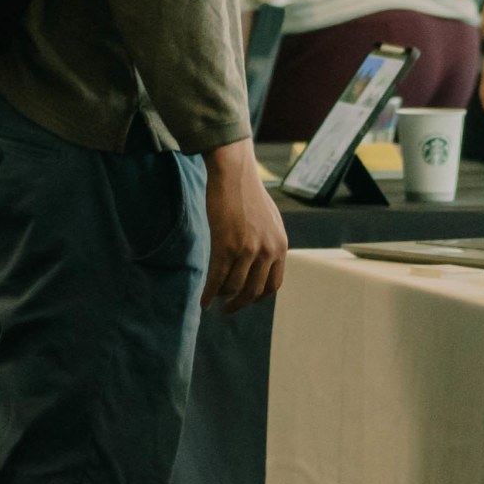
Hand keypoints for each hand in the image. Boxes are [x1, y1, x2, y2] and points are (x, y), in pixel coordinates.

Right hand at [202, 141, 286, 313]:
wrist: (234, 173)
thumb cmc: (248, 193)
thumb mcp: (270, 220)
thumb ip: (270, 242)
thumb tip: (262, 261)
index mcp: (280, 245)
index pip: (274, 284)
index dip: (259, 297)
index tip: (247, 300)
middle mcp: (268, 251)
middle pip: (254, 291)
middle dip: (240, 304)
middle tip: (228, 309)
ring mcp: (247, 250)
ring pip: (234, 287)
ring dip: (223, 296)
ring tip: (213, 296)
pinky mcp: (226, 246)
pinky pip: (218, 279)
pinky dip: (210, 293)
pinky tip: (203, 301)